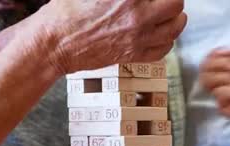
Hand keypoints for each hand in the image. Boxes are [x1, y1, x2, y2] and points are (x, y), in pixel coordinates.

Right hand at [35, 0, 186, 73]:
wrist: (54, 44)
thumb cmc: (65, 13)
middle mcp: (137, 16)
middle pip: (175, 4)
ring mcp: (137, 39)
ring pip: (174, 29)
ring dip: (174, 19)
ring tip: (167, 15)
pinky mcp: (132, 55)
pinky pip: (163, 49)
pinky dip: (166, 40)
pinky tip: (159, 34)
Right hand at [200, 49, 229, 136]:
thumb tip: (224, 49)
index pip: (212, 60)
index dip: (214, 54)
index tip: (222, 52)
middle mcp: (225, 83)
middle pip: (205, 69)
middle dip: (219, 63)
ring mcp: (224, 96)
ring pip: (207, 80)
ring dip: (223, 76)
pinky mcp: (225, 108)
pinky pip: (219, 94)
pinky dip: (229, 90)